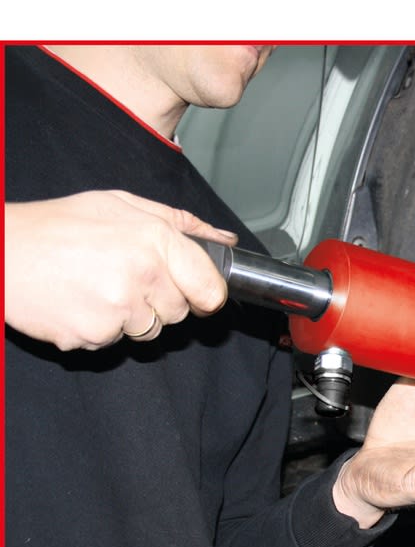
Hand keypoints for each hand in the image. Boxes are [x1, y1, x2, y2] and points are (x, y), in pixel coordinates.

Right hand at [4, 191, 237, 349]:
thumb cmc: (58, 225)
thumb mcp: (121, 205)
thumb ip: (181, 224)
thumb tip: (225, 242)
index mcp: (155, 239)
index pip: (211, 289)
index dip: (206, 294)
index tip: (197, 294)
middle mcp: (143, 274)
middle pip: (180, 312)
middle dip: (160, 301)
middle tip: (123, 277)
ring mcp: (119, 309)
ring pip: (150, 329)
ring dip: (131, 316)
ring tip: (96, 286)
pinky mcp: (95, 334)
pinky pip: (115, 341)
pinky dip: (100, 328)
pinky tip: (78, 302)